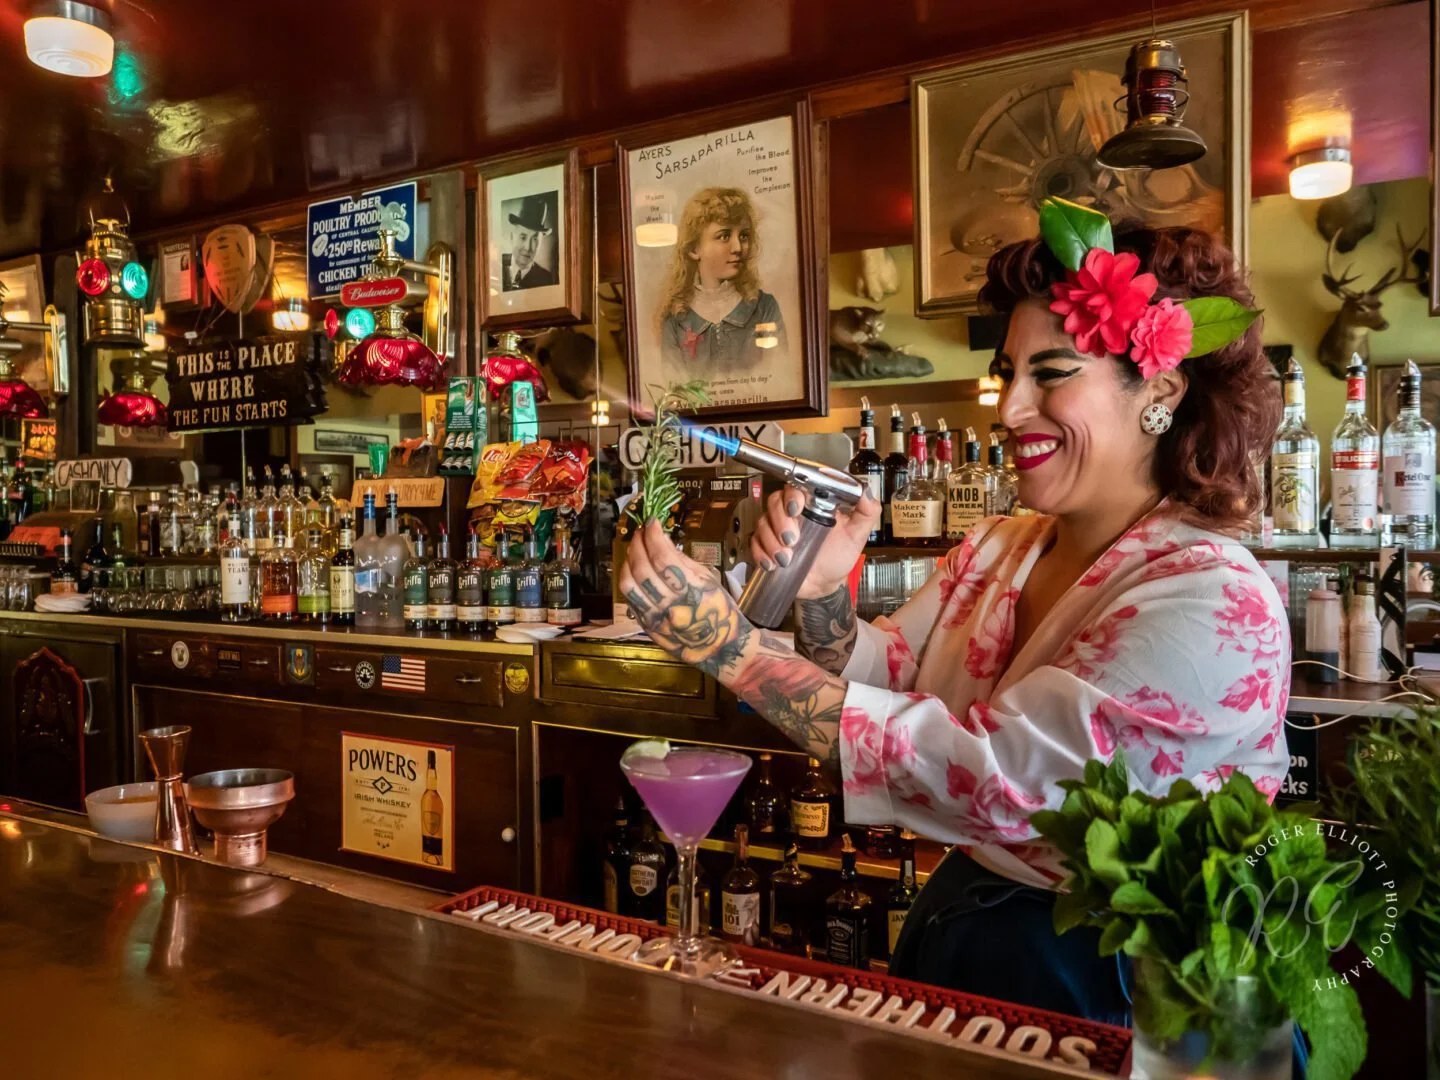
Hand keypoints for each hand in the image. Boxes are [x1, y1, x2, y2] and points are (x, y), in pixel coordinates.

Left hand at [620, 520, 752, 673]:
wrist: (720, 647)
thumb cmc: (718, 610)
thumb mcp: (708, 579)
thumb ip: (681, 559)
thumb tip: (661, 538)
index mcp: (692, 590)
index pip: (663, 558)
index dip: (654, 536)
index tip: (652, 522)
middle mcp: (671, 605)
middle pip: (643, 569)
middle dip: (638, 544)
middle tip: (640, 532)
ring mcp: (656, 617)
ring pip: (629, 584)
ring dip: (628, 561)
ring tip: (634, 548)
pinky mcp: (647, 626)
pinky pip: (629, 599)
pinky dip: (628, 579)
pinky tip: (632, 568)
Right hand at [751, 486, 881, 599]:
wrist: (825, 585)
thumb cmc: (839, 557)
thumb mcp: (857, 535)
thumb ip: (866, 511)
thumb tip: (866, 491)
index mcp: (812, 505)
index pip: (797, 488)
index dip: (792, 495)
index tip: (796, 509)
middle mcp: (792, 514)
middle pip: (774, 502)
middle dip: (780, 521)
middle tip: (792, 540)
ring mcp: (776, 530)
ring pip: (763, 523)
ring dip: (771, 541)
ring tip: (786, 558)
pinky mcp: (766, 546)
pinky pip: (754, 543)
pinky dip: (760, 553)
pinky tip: (772, 564)